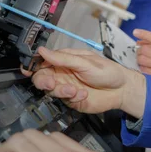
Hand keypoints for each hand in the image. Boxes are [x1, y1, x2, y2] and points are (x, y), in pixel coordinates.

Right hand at [22, 47, 145, 118]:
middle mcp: (62, 74)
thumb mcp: (86, 62)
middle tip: (51, 83)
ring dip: (60, 90)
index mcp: (65, 60)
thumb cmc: (107, 71)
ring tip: (74, 90)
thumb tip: (42, 50)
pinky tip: (84, 94)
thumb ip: (63, 59)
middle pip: (41, 77)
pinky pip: (63, 100)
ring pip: (50, 91)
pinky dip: (72, 98)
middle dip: (43, 81)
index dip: (33, 65)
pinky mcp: (71, 101)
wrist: (122, 90)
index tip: (28, 69)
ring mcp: (66, 88)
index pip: (43, 61)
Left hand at [133, 29, 150, 86]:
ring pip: (141, 59)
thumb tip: (138, 43)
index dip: (145, 34)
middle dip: (139, 49)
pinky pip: (142, 68)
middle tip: (140, 50)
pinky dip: (140, 65)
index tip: (135, 32)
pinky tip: (144, 63)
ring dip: (138, 57)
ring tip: (142, 56)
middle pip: (145, 50)